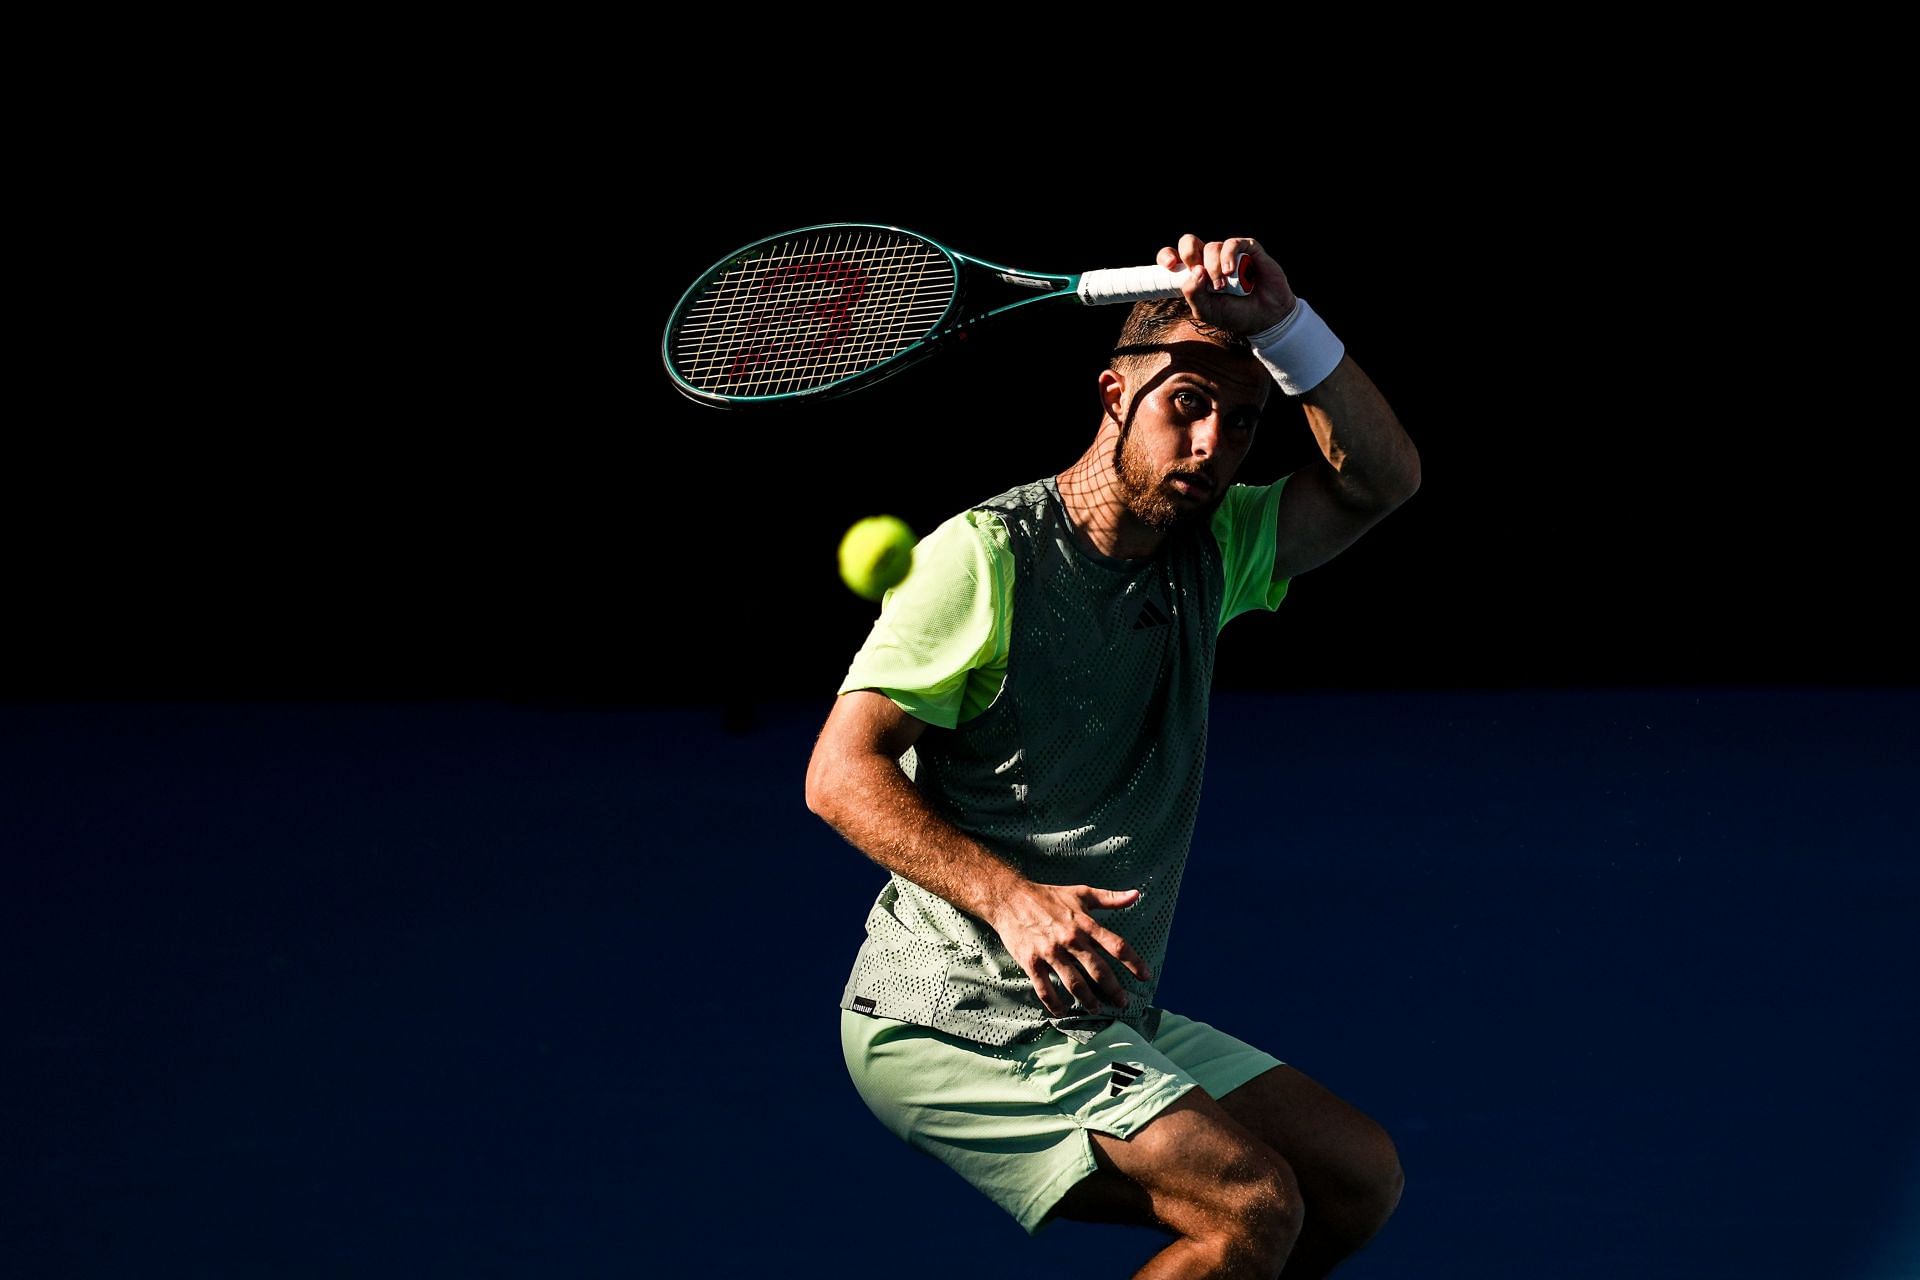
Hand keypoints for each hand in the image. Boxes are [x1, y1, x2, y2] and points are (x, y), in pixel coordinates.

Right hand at [986, 882, 1152, 1016]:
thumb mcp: (1081, 893)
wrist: (1010, 898)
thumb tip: (1137, 895)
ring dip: (1088, 1000)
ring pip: (1074, 984)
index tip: (1146, 976)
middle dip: (1114, 990)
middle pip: (1098, 970)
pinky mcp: (1032, 962)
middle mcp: (1070, 940)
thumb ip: (1110, 898)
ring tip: (1096, 1009)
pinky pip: (1046, 989)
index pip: (1117, 945)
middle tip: (1123, 1003)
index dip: (1134, 962)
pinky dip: (1055, 1004)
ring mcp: (1050, 953)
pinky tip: (1063, 1011)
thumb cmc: (1048, 896)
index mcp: (1085, 924)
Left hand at [1158, 234, 1297, 333]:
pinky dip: (1228, 256)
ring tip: (1222, 286)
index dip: (1167, 256)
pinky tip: (1230, 271)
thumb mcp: (1207, 310)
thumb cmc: (1234, 314)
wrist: (1264, 318)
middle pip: (1189, 242)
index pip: (1175, 257)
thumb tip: (1195, 271)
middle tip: (1196, 270)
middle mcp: (1210, 260)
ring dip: (1213, 267)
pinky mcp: (1248, 250)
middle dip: (1188, 253)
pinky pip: (1232, 244)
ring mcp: (1229, 254)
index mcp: (1195, 274)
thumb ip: (1193, 294)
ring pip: (1212, 246)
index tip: (1169, 265)